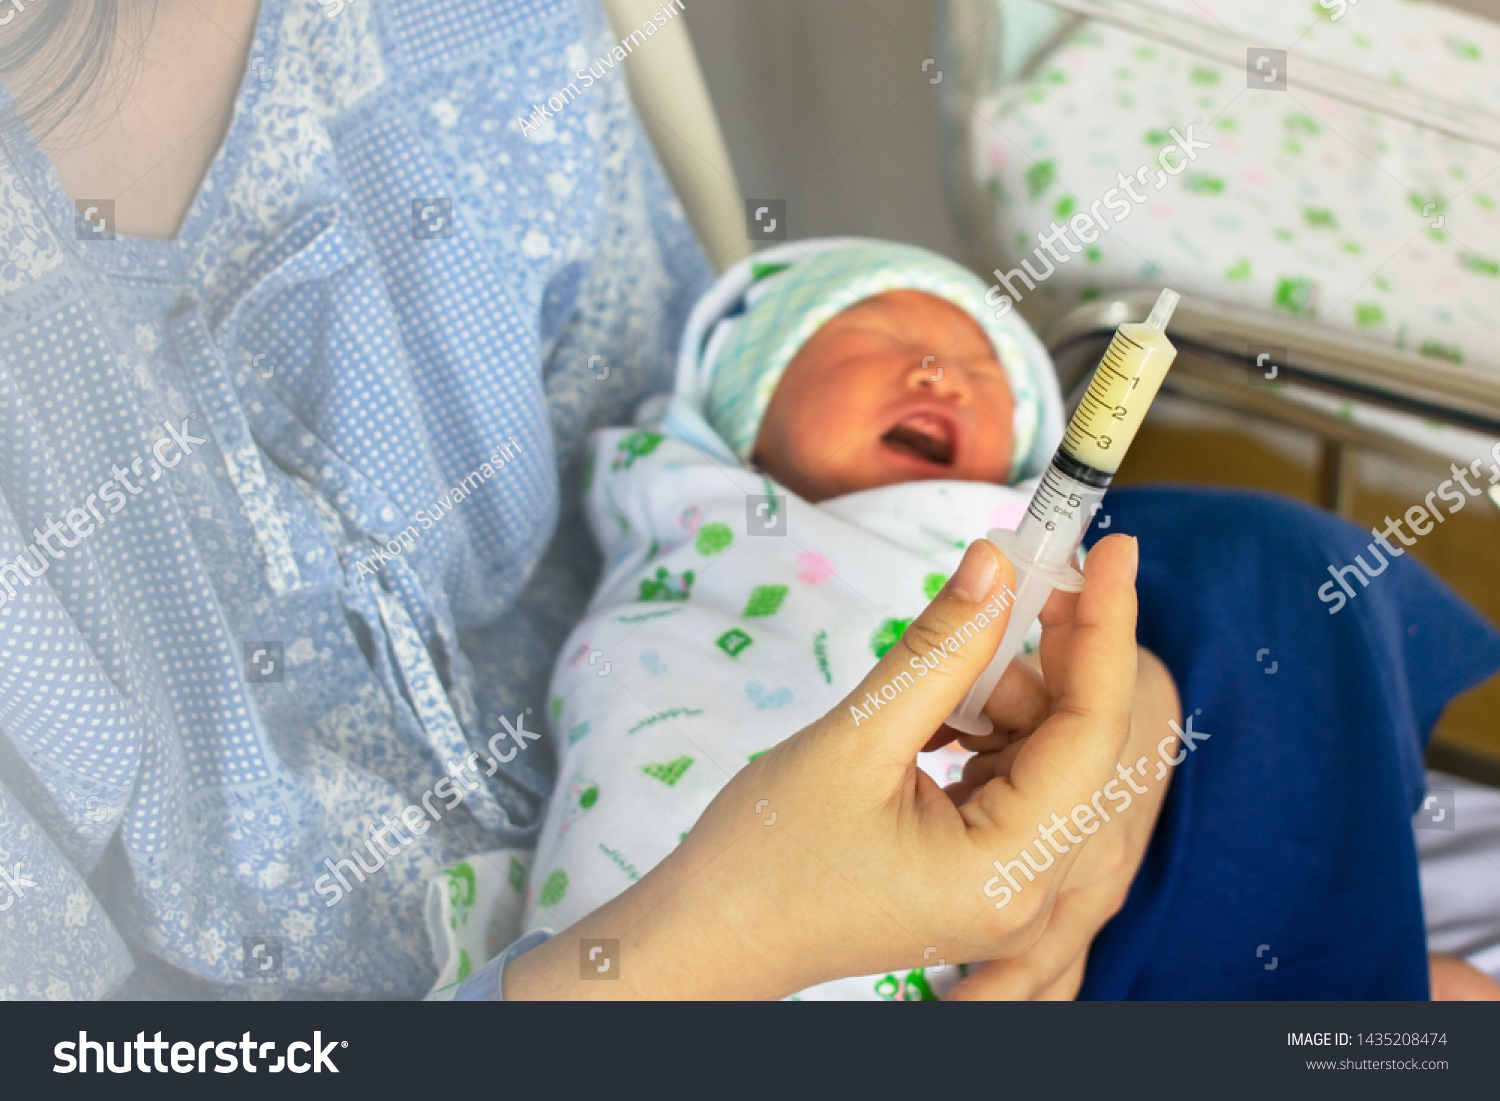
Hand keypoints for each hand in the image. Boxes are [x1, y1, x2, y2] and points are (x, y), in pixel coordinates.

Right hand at [504, 534, 1142, 998]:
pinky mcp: (983, 872)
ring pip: (1046, 754)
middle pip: (1078, 743)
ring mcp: (1009, 887)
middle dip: (1042, 657)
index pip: (1093, 731)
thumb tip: (998, 563)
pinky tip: (931, 717)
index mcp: (1007, 872)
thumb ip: (939, 650)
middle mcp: (1028, 891)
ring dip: (1001, 695)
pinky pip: (1014, 777)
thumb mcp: (855, 737)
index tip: (1115, 546)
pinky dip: (983, 728)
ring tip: (928, 685)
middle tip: (1009, 577)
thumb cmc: (765, 855)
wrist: (711, 936)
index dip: (1106, 627)